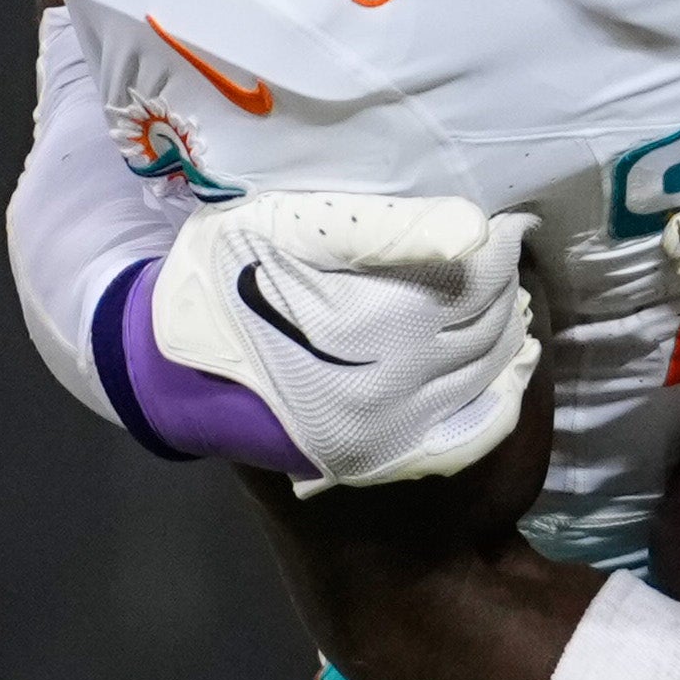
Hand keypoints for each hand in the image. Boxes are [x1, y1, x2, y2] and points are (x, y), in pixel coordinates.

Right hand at [147, 192, 538, 486]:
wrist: (174, 372)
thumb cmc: (224, 281)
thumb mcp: (283, 229)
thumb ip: (381, 227)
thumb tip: (475, 229)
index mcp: (380, 319)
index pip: (484, 275)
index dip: (501, 245)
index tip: (504, 225)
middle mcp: (398, 381)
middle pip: (493, 322)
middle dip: (504, 286)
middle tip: (497, 259)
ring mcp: (394, 427)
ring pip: (490, 371)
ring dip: (504, 332)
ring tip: (495, 300)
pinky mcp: (384, 455)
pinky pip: (474, 425)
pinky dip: (498, 390)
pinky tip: (496, 364)